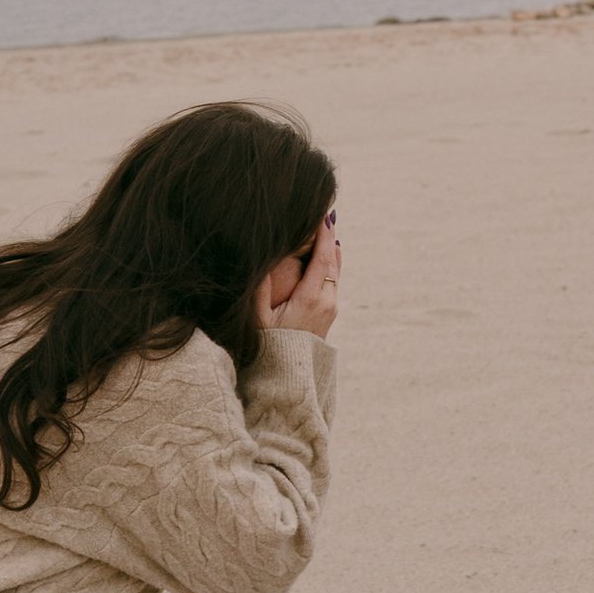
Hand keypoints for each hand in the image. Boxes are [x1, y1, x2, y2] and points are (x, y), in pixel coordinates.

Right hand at [262, 215, 340, 337]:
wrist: (289, 380)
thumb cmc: (269, 348)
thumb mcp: (258, 319)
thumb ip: (260, 287)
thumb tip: (261, 257)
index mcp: (311, 299)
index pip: (323, 259)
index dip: (323, 236)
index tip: (323, 215)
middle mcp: (327, 302)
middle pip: (333, 262)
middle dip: (329, 237)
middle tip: (326, 213)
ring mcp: (331, 309)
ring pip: (335, 272)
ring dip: (331, 250)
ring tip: (326, 228)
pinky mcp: (329, 315)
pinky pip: (333, 281)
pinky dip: (330, 264)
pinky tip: (324, 255)